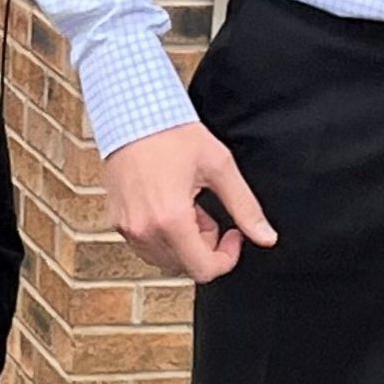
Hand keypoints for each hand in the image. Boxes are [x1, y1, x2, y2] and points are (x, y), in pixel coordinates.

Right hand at [104, 120, 276, 282]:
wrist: (132, 114)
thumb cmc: (171, 133)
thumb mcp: (219, 166)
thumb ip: (245, 207)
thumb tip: (266, 236)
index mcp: (170, 219)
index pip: (203, 270)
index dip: (226, 258)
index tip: (234, 235)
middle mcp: (144, 229)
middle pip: (185, 266)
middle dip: (204, 246)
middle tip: (208, 212)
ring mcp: (126, 227)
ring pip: (164, 259)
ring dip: (183, 242)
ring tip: (188, 207)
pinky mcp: (116, 220)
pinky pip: (145, 245)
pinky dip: (163, 235)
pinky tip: (168, 206)